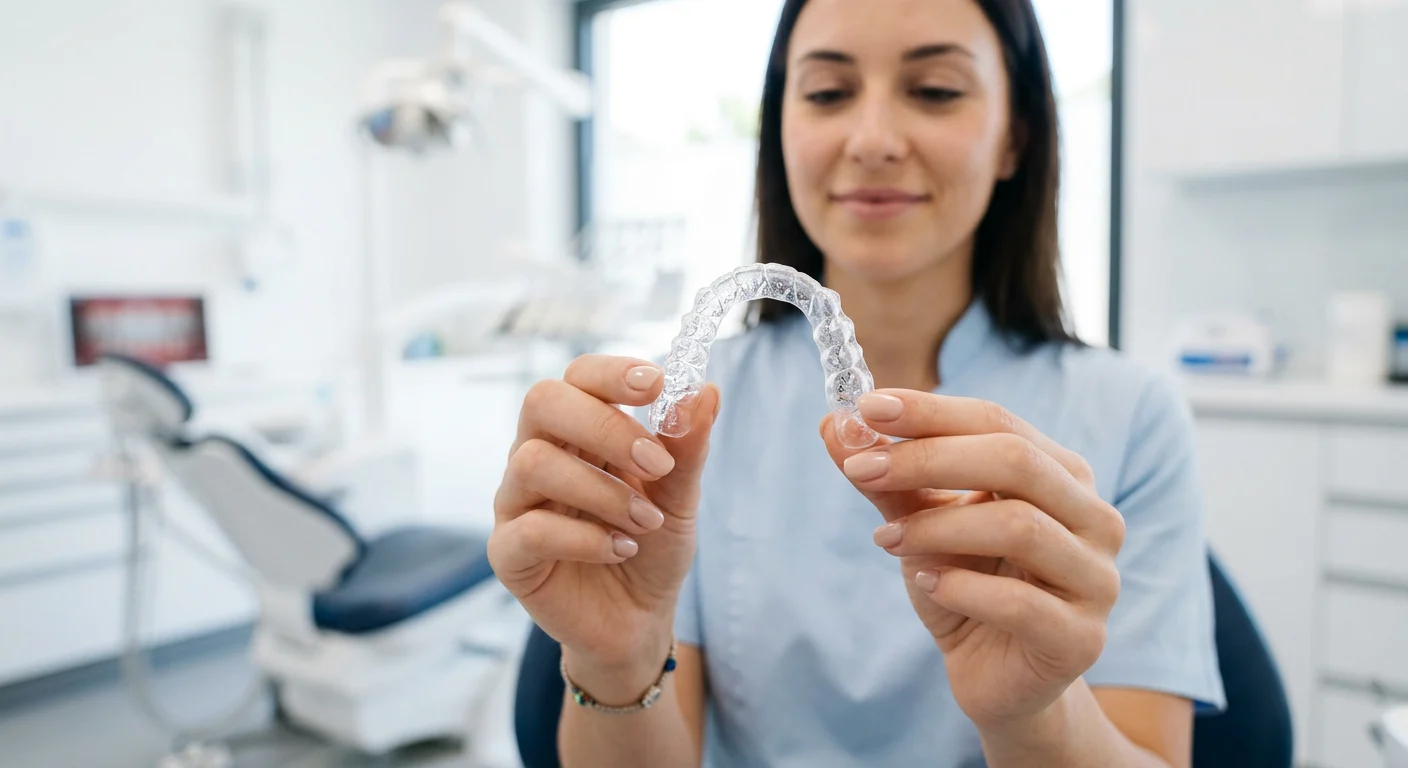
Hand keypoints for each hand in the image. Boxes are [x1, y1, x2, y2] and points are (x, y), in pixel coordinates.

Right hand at [489, 354, 720, 679]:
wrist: (638, 620)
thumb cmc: (651, 546)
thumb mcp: (680, 497)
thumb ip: (687, 447)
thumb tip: (704, 391)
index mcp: (577, 431)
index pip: (577, 376)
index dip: (611, 373)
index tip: (657, 384)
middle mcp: (538, 455)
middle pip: (543, 402)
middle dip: (605, 426)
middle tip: (656, 462)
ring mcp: (516, 503)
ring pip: (534, 463)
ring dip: (603, 490)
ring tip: (645, 521)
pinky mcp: (508, 554)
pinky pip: (529, 530)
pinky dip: (585, 538)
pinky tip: (619, 549)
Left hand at [820, 390, 1125, 729]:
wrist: (996, 677)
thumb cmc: (966, 586)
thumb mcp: (922, 524)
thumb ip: (887, 478)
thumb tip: (834, 424)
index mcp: (1062, 474)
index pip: (997, 421)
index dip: (931, 412)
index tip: (866, 407)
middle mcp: (1094, 517)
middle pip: (1015, 461)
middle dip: (928, 459)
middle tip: (861, 469)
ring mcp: (1096, 579)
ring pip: (1020, 527)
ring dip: (938, 527)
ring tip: (885, 539)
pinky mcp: (1081, 638)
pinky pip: (1020, 603)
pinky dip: (961, 588)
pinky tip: (926, 585)